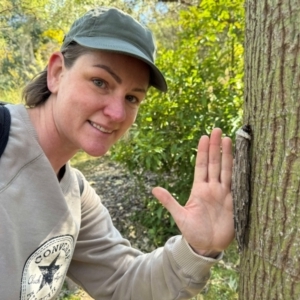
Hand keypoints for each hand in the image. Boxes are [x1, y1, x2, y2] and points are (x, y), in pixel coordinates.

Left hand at [152, 128, 233, 256]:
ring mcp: (223, 193)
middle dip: (215, 147)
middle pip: (214, 163)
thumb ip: (168, 201)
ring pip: (226, 169)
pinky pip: (236, 183)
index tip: (203, 137)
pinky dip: (238, 171)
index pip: (201, 166)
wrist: (207, 246)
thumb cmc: (193, 232)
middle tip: (216, 130)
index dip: (202, 152)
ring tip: (227, 139)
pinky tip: (240, 159)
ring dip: (227, 155)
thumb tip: (153, 189)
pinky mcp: (233, 201)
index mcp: (198, 189)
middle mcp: (211, 188)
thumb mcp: (179, 216)